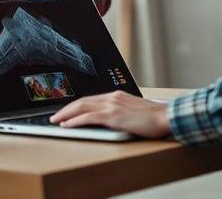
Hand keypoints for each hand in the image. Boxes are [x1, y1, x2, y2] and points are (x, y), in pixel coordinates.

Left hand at [50, 91, 170, 137]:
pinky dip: (75, 121)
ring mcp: (112, 105)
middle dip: (66, 109)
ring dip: (66, 114)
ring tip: (56, 121)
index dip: (76, 106)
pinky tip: (67, 125)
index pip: (90, 99)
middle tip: (55, 116)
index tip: (67, 111)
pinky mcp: (113, 116)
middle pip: (82, 101)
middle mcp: (112, 97)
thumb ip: (121, 112)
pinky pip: (88, 117)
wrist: (167, 116)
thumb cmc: (155, 117)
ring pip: (81, 107)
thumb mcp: (134, 111)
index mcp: (116, 96)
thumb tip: (111, 120)